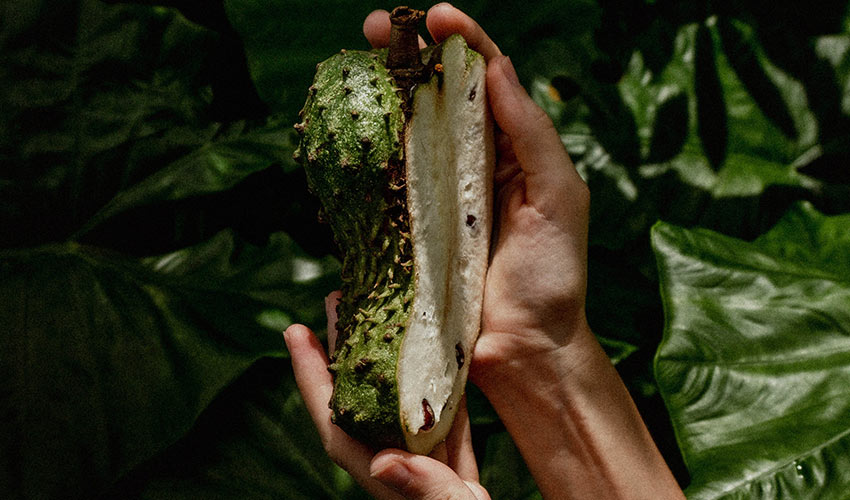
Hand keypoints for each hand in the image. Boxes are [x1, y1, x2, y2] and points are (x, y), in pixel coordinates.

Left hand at [285, 292, 487, 499]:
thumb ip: (423, 491)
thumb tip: (382, 463)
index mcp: (387, 477)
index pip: (335, 422)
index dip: (310, 377)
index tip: (293, 331)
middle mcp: (396, 462)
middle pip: (359, 398)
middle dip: (343, 351)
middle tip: (339, 301)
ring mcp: (422, 460)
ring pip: (395, 399)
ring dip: (385, 359)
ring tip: (380, 314)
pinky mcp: (449, 461)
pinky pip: (436, 412)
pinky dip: (434, 381)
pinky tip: (439, 353)